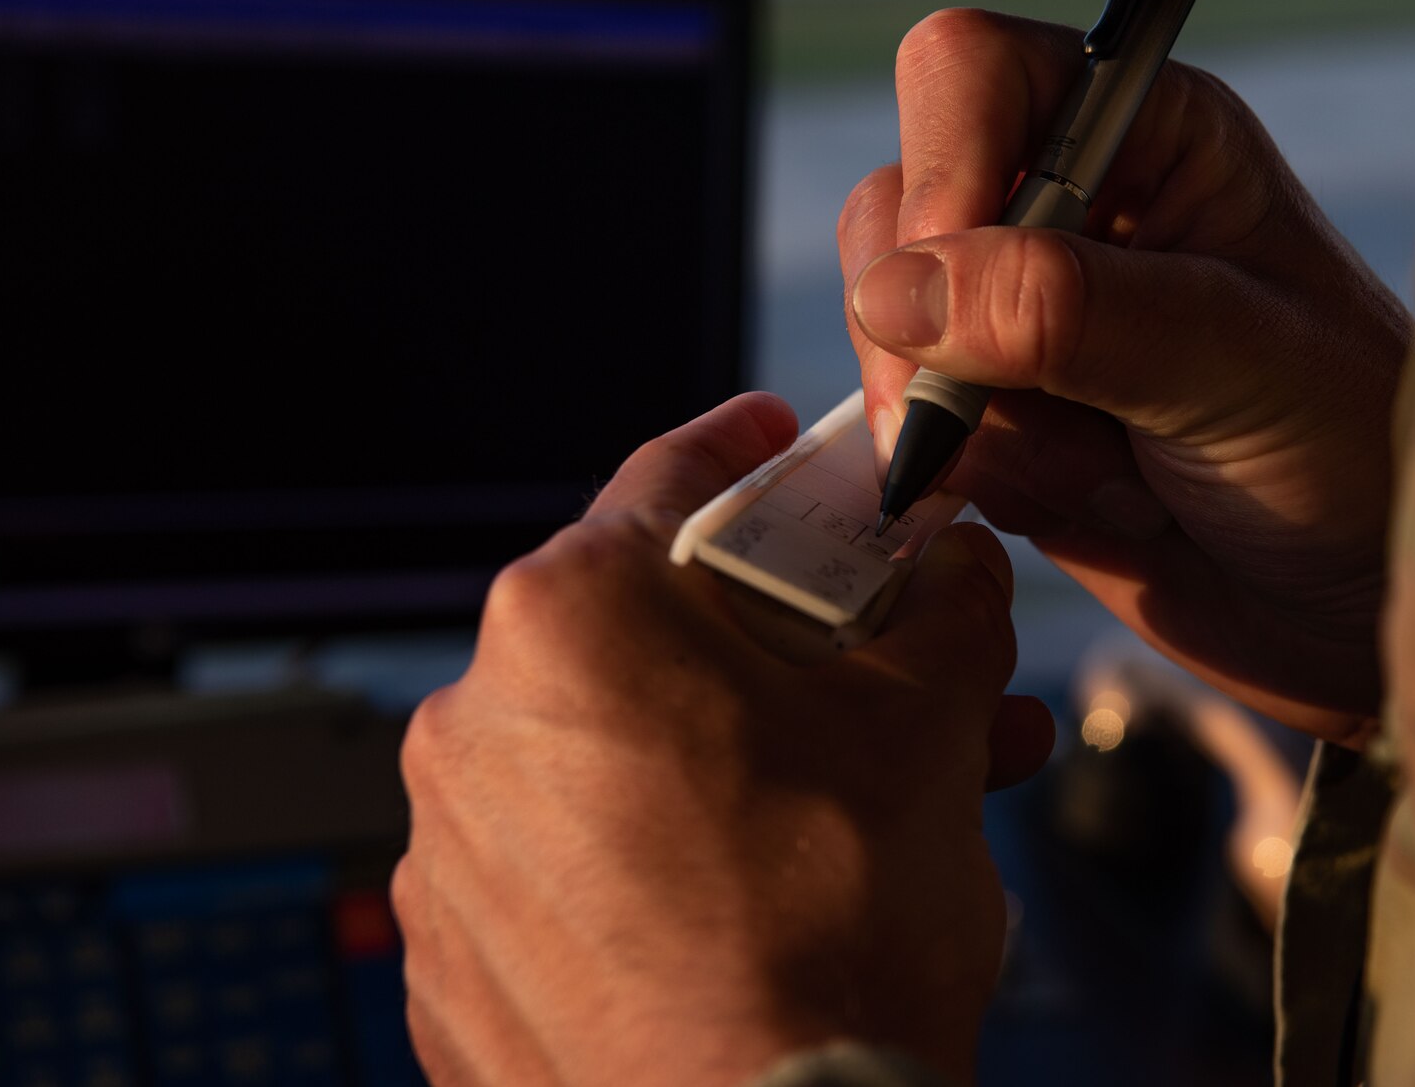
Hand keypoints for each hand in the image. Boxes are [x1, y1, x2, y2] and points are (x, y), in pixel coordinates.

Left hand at [393, 393, 1053, 1085]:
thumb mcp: (928, 727)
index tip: (782, 447)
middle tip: (869, 666)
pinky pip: (565, 868)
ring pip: (612, 755)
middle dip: (774, 643)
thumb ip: (948, 610)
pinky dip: (653, 858)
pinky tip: (757, 888)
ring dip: (730, 755)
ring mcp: (454, 856)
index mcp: (571, 622)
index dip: (751, 455)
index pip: (671, 482)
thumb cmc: (827, 939)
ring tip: (852, 799)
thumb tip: (959, 569)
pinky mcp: (458, 966)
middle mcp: (478, 724)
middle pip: (648, 632)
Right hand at [840, 11, 1414, 741]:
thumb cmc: (1355, 458)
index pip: (970, 74)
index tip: (955, 298)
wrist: (1361, 614)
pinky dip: (970, 477)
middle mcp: (1069, 206)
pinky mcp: (995, 415)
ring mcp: (1019, 317)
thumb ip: (1073, 311)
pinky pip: (904, 424)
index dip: (943, 169)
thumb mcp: (1237, 364)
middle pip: (898, 203)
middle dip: (940, 332)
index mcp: (1148, 134)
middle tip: (1029, 418)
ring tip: (1108, 473)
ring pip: (886, 325)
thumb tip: (896, 287)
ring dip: (974, 423)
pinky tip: (1087, 505)